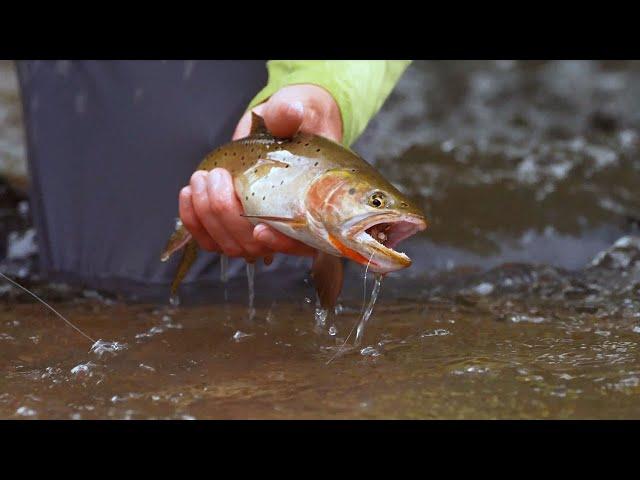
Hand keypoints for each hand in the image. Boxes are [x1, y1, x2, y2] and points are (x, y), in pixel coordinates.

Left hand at [178, 84, 342, 261]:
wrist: (279, 127)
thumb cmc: (299, 123)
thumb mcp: (301, 111)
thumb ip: (290, 115)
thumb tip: (289, 112)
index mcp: (314, 207)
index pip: (303, 243)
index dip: (282, 243)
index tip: (260, 230)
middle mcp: (288, 228)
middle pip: (256, 245)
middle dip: (227, 213)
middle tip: (216, 176)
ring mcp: (257, 233)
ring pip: (230, 246)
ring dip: (207, 214)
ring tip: (202, 178)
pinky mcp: (232, 229)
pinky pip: (210, 241)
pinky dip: (193, 220)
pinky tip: (190, 194)